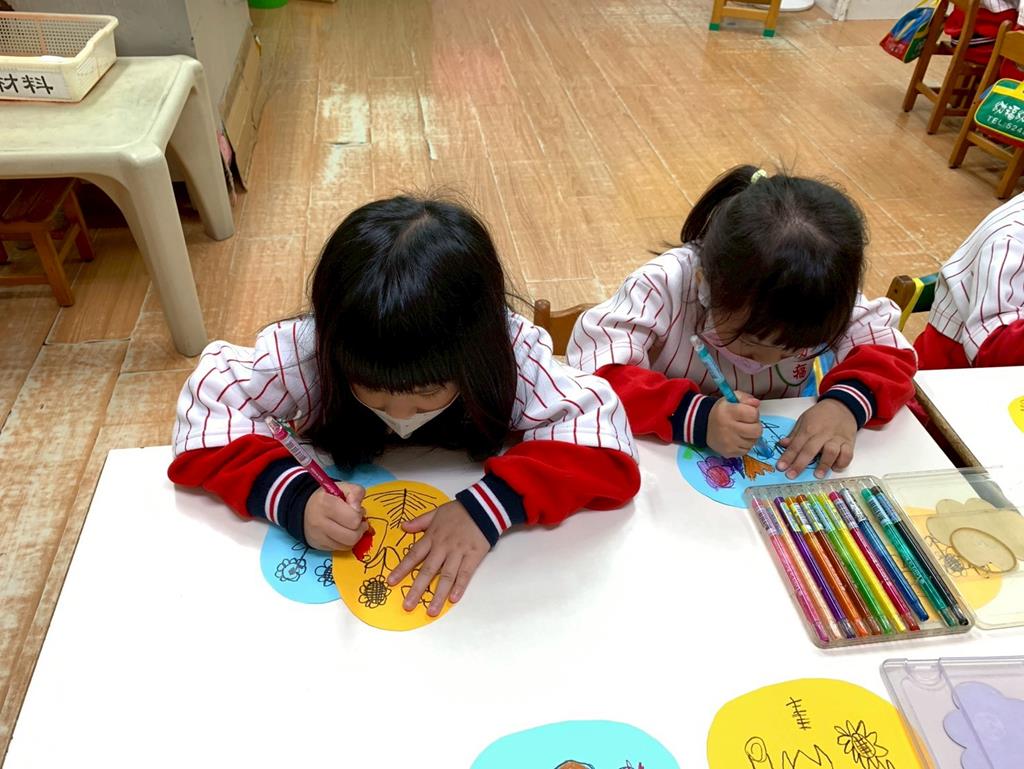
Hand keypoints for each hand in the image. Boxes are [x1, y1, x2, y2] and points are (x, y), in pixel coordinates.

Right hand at [303, 483, 367, 551]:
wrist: (304, 508)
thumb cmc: (327, 497)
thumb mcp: (342, 487)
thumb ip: (356, 492)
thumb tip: (359, 510)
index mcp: (326, 504)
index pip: (353, 519)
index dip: (359, 514)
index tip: (355, 509)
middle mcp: (320, 522)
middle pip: (352, 536)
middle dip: (360, 528)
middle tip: (357, 520)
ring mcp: (319, 536)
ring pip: (348, 545)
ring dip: (355, 536)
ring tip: (352, 527)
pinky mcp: (319, 546)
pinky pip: (341, 549)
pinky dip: (346, 542)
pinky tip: (344, 532)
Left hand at [387, 500, 488, 615]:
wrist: (484, 507)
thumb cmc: (459, 510)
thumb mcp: (436, 512)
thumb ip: (420, 521)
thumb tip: (403, 527)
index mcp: (432, 537)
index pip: (414, 555)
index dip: (402, 569)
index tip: (391, 582)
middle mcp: (443, 547)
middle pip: (427, 570)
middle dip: (417, 589)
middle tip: (408, 605)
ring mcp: (458, 553)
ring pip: (446, 576)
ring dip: (438, 594)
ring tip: (431, 611)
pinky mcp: (473, 556)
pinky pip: (465, 574)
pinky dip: (459, 587)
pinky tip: (453, 599)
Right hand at [706, 392, 762, 456]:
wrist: (704, 426)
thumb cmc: (722, 411)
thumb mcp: (731, 398)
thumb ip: (746, 398)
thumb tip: (756, 403)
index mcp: (728, 411)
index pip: (753, 414)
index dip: (753, 413)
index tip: (747, 413)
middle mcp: (727, 427)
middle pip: (757, 430)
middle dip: (755, 426)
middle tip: (748, 423)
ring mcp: (728, 442)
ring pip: (753, 441)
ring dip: (750, 436)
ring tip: (742, 431)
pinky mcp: (729, 452)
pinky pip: (747, 450)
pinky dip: (745, 444)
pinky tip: (738, 439)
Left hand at [777, 399, 857, 479]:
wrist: (842, 406)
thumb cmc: (820, 415)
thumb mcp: (804, 420)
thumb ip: (794, 434)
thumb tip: (782, 444)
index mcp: (809, 428)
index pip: (796, 445)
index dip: (788, 457)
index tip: (780, 467)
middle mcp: (822, 434)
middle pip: (810, 450)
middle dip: (800, 464)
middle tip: (791, 475)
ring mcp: (837, 438)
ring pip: (831, 452)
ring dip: (824, 464)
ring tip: (818, 475)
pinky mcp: (849, 442)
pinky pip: (848, 454)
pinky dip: (842, 462)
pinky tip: (835, 468)